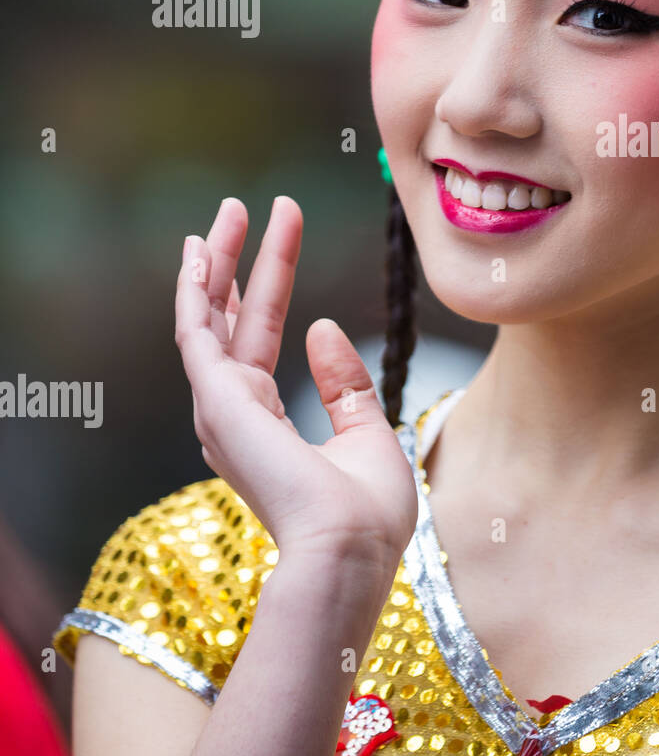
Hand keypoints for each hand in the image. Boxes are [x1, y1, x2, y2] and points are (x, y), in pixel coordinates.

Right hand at [174, 197, 416, 564]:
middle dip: (236, 262)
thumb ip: (343, 384)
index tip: (281, 237)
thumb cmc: (366, 512)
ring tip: (228, 211)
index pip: (260, 337)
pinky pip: (198, 334)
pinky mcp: (218, 401)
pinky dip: (195, 290)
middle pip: (230, 320)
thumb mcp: (366, 432)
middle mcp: (235, 415)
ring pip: (210, 318)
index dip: (268, 284)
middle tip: (244, 207)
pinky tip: (200, 252)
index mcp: (266, 425)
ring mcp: (222, 409)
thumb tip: (323, 328)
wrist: (353, 548)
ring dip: (218, 262)